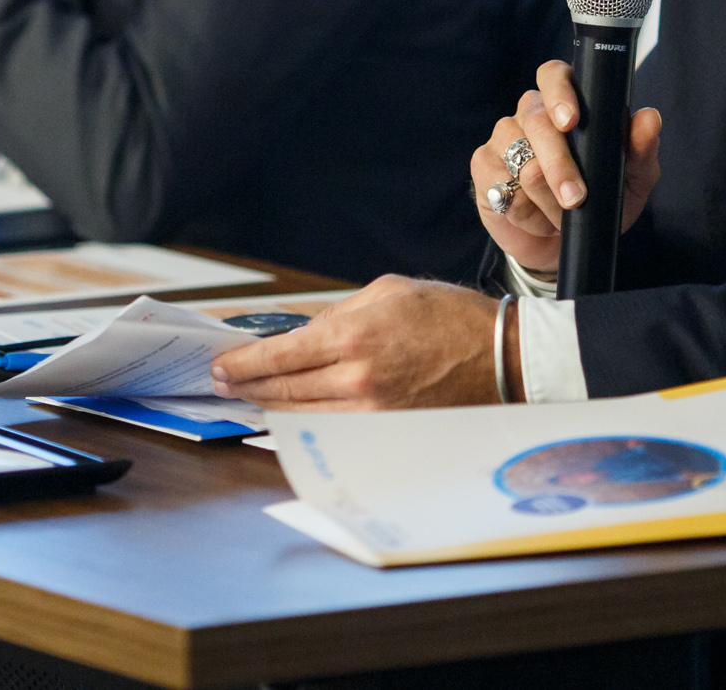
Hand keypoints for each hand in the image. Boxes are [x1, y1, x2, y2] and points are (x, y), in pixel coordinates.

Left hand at [209, 277, 508, 409]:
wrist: (503, 357)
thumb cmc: (450, 317)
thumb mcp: (388, 292)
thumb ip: (338, 313)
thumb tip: (302, 332)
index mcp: (355, 336)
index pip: (281, 355)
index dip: (244, 363)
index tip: (222, 364)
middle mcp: (358, 380)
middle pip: (284, 389)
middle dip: (247, 386)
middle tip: (223, 382)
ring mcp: (372, 414)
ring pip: (303, 415)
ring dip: (270, 407)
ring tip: (248, 397)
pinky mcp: (387, 434)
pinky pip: (333, 431)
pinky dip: (305, 423)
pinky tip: (290, 415)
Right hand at [472, 60, 661, 274]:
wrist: (563, 244)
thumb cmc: (600, 200)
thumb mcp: (630, 178)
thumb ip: (640, 148)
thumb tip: (649, 118)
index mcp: (566, 102)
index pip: (554, 75)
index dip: (559, 93)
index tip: (571, 121)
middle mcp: (531, 114)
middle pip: (536, 124)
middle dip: (560, 166)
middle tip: (576, 198)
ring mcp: (503, 139)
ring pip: (521, 163)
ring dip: (547, 200)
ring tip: (562, 217)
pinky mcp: (483, 168)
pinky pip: (504, 189)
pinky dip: (527, 214)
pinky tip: (538, 220)